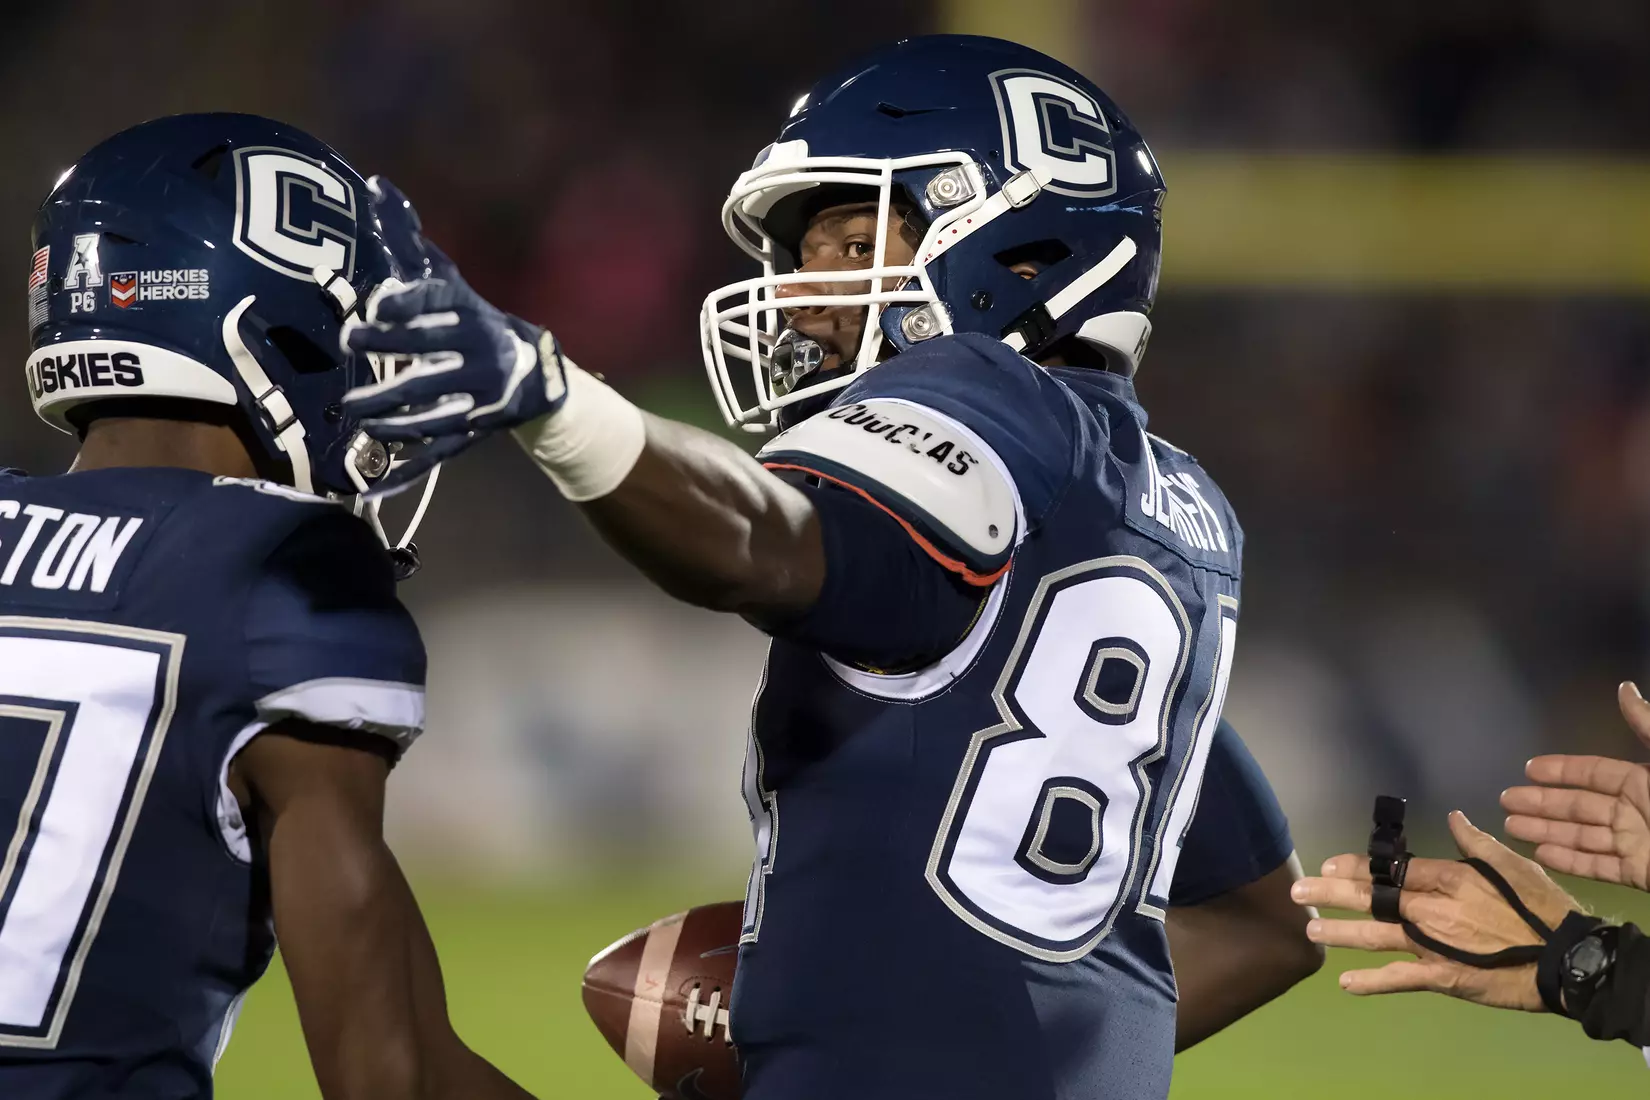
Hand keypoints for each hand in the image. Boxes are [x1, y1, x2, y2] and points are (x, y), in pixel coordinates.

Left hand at [341, 180, 569, 489]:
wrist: (536, 376)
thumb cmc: (473, 319)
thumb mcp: (448, 280)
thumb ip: (409, 239)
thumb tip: (374, 183)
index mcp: (468, 313)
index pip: (434, 303)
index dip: (404, 303)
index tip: (372, 303)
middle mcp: (477, 353)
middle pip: (430, 351)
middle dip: (389, 348)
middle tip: (349, 345)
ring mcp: (476, 398)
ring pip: (431, 405)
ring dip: (390, 411)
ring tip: (352, 412)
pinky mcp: (473, 433)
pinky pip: (437, 452)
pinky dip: (405, 468)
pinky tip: (371, 479)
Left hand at [1290, 811, 1582, 1011]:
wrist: (1566, 959)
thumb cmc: (1541, 908)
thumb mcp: (1513, 865)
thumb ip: (1476, 842)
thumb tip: (1453, 817)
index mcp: (1447, 879)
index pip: (1391, 868)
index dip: (1356, 866)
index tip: (1328, 864)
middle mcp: (1432, 909)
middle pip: (1372, 898)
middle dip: (1331, 893)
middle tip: (1299, 892)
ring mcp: (1433, 945)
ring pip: (1376, 937)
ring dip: (1340, 933)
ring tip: (1312, 928)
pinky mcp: (1443, 977)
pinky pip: (1400, 979)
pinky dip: (1371, 983)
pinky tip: (1344, 983)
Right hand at [1501, 681, 1649, 891]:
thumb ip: (1649, 728)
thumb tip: (1624, 688)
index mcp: (1645, 782)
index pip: (1593, 772)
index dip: (1560, 770)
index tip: (1527, 768)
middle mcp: (1636, 811)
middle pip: (1579, 805)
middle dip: (1542, 803)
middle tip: (1504, 801)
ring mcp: (1637, 844)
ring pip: (1582, 836)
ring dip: (1546, 831)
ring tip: (1510, 828)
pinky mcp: (1641, 874)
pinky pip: (1599, 866)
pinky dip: (1570, 861)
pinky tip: (1541, 855)